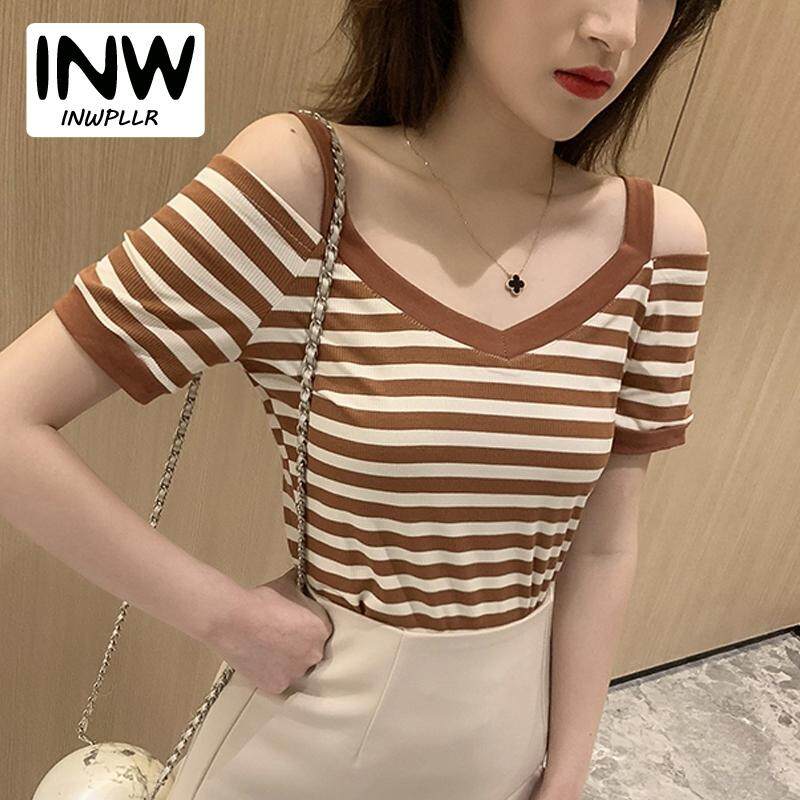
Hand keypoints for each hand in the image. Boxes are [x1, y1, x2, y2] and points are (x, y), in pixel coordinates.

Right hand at [204, 566, 333, 692]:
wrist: (234, 619)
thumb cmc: (261, 602)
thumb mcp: (290, 586)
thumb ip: (302, 590)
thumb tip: (304, 582)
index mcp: (321, 630)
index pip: (321, 630)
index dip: (306, 626)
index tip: (295, 624)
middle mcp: (313, 654)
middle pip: (310, 651)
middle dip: (299, 644)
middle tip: (281, 635)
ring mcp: (295, 672)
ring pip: (295, 668)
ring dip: (286, 660)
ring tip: (268, 647)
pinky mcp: (277, 686)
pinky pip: (278, 680)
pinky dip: (270, 672)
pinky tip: (260, 658)